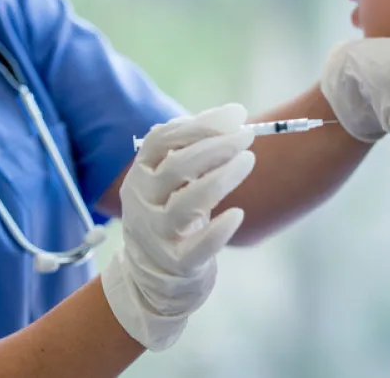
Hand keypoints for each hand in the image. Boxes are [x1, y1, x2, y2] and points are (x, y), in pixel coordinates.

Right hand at [101, 103, 255, 350]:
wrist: (155, 275)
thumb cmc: (173, 213)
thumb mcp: (173, 180)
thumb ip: (196, 148)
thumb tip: (233, 114)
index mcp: (141, 174)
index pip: (161, 140)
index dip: (199, 124)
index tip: (236, 114)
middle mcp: (143, 202)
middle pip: (176, 168)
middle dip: (215, 146)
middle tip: (247, 135)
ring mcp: (157, 234)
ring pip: (186, 204)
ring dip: (221, 178)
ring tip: (248, 160)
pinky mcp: (176, 263)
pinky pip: (198, 246)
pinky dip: (218, 230)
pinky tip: (238, 215)